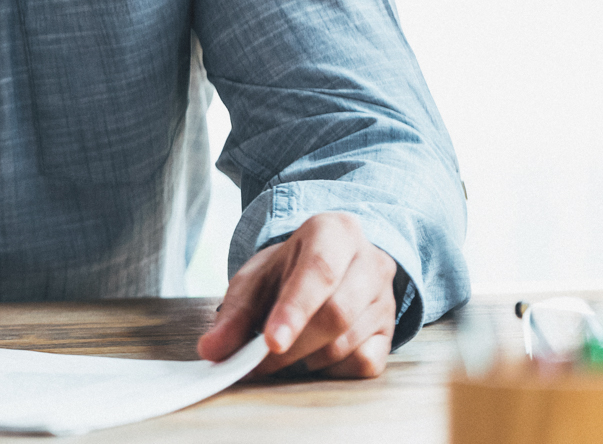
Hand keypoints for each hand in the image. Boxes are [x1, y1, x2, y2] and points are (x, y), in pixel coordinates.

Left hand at [198, 212, 398, 378]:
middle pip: (336, 314)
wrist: (329, 264)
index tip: (271, 342)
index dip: (294, 311)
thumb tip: (211, 351)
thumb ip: (233, 314)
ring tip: (280, 352)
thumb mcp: (256, 280)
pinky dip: (331, 370)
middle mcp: (369, 261)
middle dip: (293, 345)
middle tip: (255, 363)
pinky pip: (365, 363)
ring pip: (349, 342)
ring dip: (306, 360)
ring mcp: (385, 298)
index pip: (318, 273)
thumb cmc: (288, 269)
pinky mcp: (391, 331)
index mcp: (333, 232)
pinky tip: (312, 356)